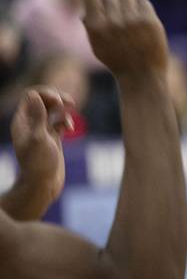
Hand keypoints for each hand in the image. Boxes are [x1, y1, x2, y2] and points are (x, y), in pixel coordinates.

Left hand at [9, 87, 74, 207]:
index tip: (58, 102)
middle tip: (70, 102)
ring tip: (73, 106)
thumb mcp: (39, 137)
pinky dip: (66, 121)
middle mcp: (30, 124)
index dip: (46, 94)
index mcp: (22, 121)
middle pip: (42, 100)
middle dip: (57, 97)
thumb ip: (38, 115)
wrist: (43, 185)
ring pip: (52, 110)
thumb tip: (34, 94)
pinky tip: (69, 129)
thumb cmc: (39, 163)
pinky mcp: (52, 138)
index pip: (31, 96)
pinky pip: (59, 122)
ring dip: (63, 107)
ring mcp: (41, 131)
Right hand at [81, 0, 168, 79]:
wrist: (141, 76)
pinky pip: (142, 1)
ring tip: (129, 14)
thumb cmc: (117, 60)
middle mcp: (112, 21)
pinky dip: (141, 8)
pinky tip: (141, 20)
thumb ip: (90, 22)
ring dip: (127, 1)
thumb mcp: (96, 44)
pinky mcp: (149, 20)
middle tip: (118, 11)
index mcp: (95, 26)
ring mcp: (132, 20)